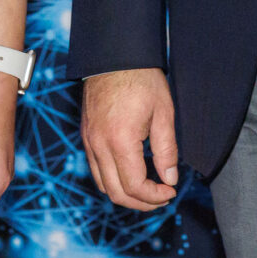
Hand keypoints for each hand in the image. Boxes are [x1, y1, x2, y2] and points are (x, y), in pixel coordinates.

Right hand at [81, 67, 180, 210]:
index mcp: (120, 140)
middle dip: (141, 202)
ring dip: (125, 194)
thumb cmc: (141, 79)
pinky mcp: (86, 136)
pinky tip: (131, 173)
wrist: (114, 55)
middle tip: (161, 197)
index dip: (154, 196)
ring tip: (148, 190)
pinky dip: (113, 179)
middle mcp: (99, 145)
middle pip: (116, 192)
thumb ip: (166, 150)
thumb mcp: (163, 113)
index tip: (170, 191)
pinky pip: (96, 169)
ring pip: (103, 184)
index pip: (135, 186)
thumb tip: (170, 178)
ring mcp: (89, 141)